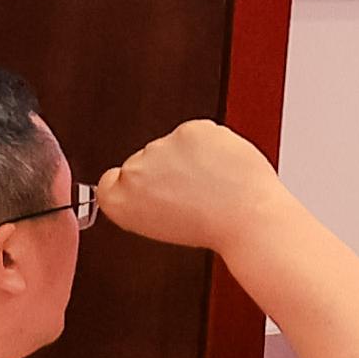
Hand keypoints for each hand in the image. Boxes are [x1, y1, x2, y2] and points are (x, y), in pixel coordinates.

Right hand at [90, 120, 289, 254]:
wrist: (247, 217)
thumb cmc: (213, 228)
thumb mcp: (159, 226)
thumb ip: (145, 201)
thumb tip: (152, 184)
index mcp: (118, 200)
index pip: (112, 180)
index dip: (137, 184)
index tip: (154, 189)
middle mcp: (133, 171)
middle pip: (145, 160)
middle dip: (167, 170)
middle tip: (192, 192)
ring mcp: (160, 146)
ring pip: (173, 145)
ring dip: (190, 156)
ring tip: (212, 183)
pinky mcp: (189, 129)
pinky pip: (199, 132)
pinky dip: (212, 143)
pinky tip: (221, 165)